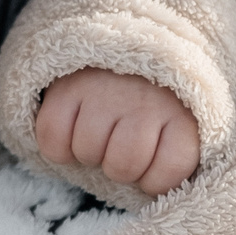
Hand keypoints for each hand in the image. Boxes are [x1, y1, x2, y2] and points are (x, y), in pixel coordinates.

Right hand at [35, 69, 201, 195]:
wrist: (127, 42)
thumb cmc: (156, 98)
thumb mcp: (183, 122)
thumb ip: (178, 156)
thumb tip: (157, 193)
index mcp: (182, 115)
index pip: (170, 173)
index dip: (155, 179)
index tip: (152, 164)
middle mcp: (145, 101)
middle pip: (123, 166)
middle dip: (120, 167)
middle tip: (121, 146)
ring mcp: (105, 92)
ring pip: (87, 152)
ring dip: (89, 152)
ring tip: (99, 130)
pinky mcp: (68, 86)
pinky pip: (52, 139)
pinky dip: (58, 145)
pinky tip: (73, 129)